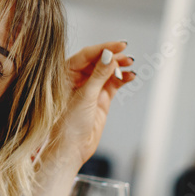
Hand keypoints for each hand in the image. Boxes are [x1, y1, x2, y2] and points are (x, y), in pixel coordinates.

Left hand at [32, 42, 132, 195]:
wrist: (70, 150)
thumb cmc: (67, 125)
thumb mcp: (85, 96)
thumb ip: (98, 75)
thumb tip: (109, 56)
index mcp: (64, 74)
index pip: (86, 55)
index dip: (103, 48)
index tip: (119, 45)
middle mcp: (75, 79)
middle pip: (97, 61)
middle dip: (112, 56)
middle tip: (126, 55)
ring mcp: (89, 89)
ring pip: (106, 71)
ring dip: (118, 67)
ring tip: (130, 64)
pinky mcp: (99, 99)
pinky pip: (112, 84)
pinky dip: (121, 79)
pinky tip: (130, 76)